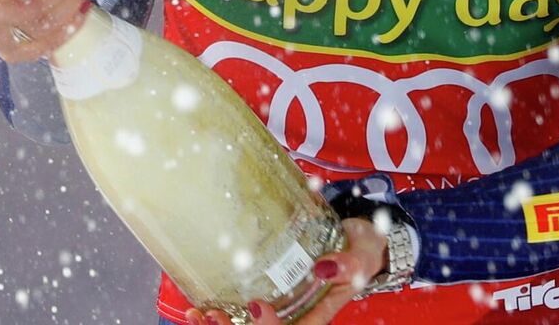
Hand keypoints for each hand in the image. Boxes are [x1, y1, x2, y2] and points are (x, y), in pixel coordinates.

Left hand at [183, 216, 387, 324]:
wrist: (355, 242)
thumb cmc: (359, 252)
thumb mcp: (360, 256)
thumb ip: (348, 263)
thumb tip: (324, 266)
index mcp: (318, 313)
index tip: (257, 306)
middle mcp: (296, 316)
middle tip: (214, 314)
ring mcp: (281, 309)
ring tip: (199, 315)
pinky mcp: (268, 296)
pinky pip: (240, 315)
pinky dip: (218, 315)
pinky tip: (198, 308)